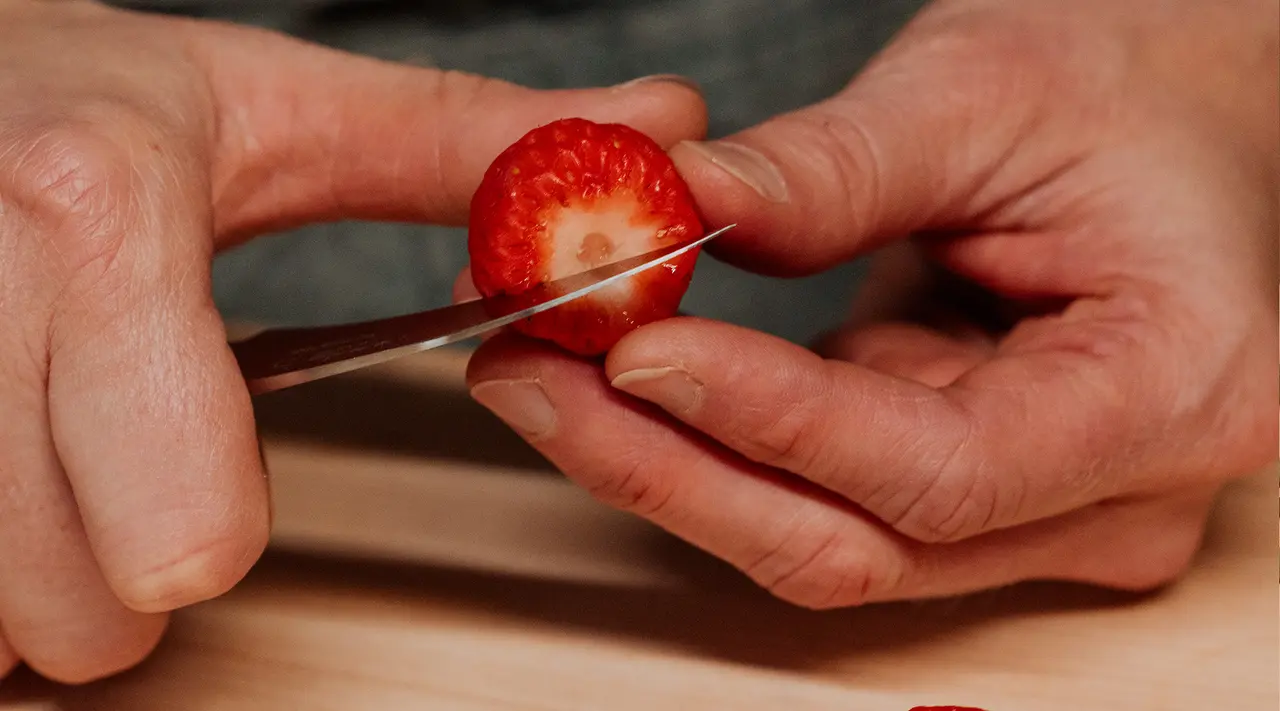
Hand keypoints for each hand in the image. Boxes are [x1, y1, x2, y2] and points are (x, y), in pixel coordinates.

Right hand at [0, 0, 704, 681]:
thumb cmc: (83, 103)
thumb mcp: (283, 108)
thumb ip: (481, 143)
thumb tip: (661, 127)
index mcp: (96, 216)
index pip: (186, 530)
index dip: (218, 526)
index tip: (207, 463)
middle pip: (88, 616)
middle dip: (133, 568)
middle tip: (125, 455)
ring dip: (44, 569)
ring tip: (53, 442)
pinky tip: (1, 459)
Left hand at [465, 0, 1276, 607]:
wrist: (1173, 124)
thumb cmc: (1128, 94)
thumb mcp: (989, 92)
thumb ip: (835, 170)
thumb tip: (669, 211)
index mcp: (1171, 393)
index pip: (943, 469)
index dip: (776, 421)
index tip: (637, 346)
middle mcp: (1109, 496)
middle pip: (858, 540)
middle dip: (672, 463)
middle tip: (529, 369)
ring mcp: (1031, 513)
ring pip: (817, 536)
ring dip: (664, 459)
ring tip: (541, 363)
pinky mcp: (956, 492)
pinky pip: (810, 496)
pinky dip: (703, 441)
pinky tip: (612, 373)